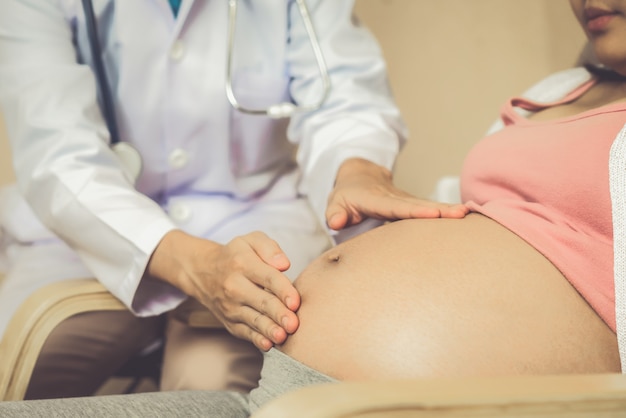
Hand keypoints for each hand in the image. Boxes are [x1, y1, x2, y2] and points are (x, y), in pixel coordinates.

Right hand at [148, 230, 299, 350]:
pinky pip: (244, 332)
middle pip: (261, 301)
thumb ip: (269, 248)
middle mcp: (235, 286)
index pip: (267, 277)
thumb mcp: (250, 240)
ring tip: (282, 337)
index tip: (295, 301)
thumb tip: (284, 264)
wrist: (202, 271)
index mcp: (243, 264)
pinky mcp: (229, 321)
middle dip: (278, 313)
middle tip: (293, 324)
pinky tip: (268, 345)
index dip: (283, 290)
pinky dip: (256, 340)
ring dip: (269, 329)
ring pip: (253, 320)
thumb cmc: (236, 255)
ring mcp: (231, 306)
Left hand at [326, 158, 468, 230]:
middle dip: (440, 209)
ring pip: (428, 205)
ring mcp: (407, 201)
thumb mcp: (335, 203)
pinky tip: (466, 217)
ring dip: (448, 210)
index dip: (415, 210)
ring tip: (468, 214)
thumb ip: (334, 213)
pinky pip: (430, 209)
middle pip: (420, 204)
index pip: (397, 207)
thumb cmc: (347, 196)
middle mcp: (396, 198)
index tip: (433, 212)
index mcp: (377, 199)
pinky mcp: (414, 206)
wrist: (360, 179)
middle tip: (461, 213)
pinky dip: (447, 213)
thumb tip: (336, 222)